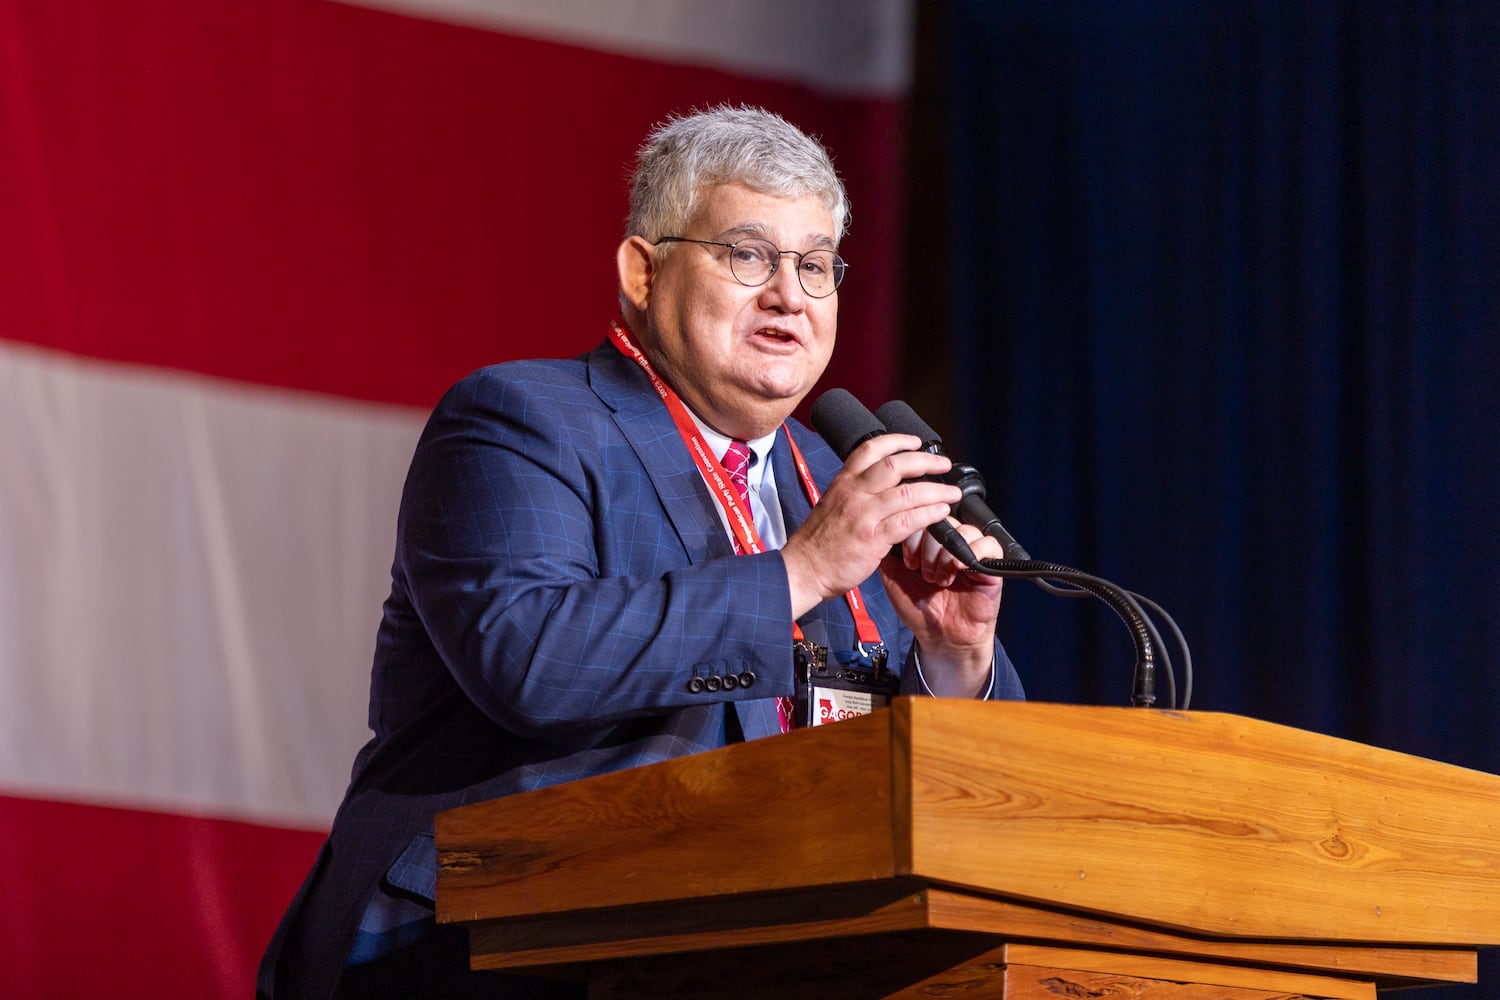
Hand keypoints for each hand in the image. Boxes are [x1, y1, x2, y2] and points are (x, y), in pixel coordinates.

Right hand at [781, 434, 960, 618]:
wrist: (802, 570)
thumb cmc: (818, 543)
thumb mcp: (832, 505)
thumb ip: (855, 494)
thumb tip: (882, 488)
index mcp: (843, 483)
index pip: (871, 449)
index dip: (897, 440)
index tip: (916, 441)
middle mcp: (853, 493)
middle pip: (895, 465)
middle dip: (925, 461)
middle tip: (943, 464)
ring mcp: (863, 515)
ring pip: (907, 493)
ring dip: (936, 490)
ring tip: (953, 493)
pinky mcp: (872, 539)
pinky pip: (907, 521)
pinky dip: (929, 515)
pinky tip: (941, 513)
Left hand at [880, 522, 1004, 696]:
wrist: (941, 637)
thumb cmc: (920, 609)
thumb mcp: (894, 577)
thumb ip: (887, 552)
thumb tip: (881, 529)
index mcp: (928, 542)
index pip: (922, 518)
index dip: (913, 536)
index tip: (908, 562)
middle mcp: (950, 543)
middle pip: (943, 521)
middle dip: (929, 547)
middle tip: (924, 573)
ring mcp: (972, 551)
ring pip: (965, 530)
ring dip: (948, 554)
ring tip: (941, 578)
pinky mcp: (991, 564)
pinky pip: (990, 544)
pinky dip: (975, 552)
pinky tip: (959, 569)